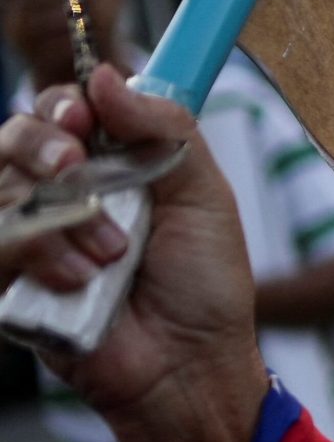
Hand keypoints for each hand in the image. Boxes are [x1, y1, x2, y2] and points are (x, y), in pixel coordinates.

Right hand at [0, 66, 262, 441]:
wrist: (194, 366)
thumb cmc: (206, 287)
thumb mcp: (206, 198)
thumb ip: (165, 130)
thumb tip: (108, 76)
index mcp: (109, 168)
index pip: (60, 111)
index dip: (62, 106)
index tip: (82, 119)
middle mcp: (62, 196)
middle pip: (12, 137)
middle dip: (40, 146)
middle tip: (74, 170)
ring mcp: (31, 238)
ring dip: (57, 218)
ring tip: (110, 256)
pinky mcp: (9, 283)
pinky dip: (35, 255)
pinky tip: (77, 281)